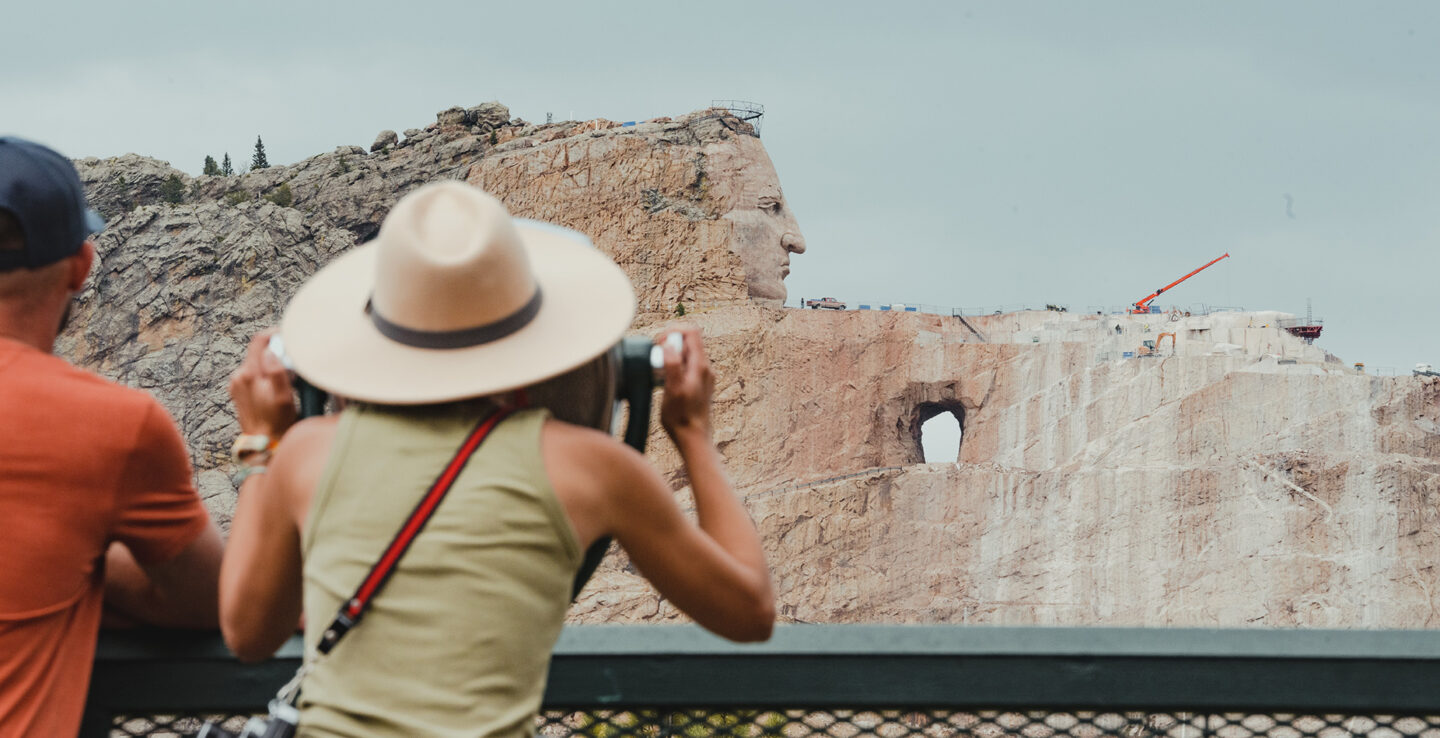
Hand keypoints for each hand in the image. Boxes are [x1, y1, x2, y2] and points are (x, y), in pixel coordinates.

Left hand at [228, 330, 297, 438]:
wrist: (262, 445)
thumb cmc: (276, 424)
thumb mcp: (283, 398)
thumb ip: (276, 371)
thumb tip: (272, 351)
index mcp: (249, 374)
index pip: (259, 340)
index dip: (275, 334)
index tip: (289, 338)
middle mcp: (239, 376)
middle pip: (258, 350)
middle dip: (277, 352)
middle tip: (294, 363)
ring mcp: (237, 384)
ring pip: (257, 362)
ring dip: (272, 364)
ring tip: (288, 378)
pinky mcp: (239, 391)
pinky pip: (253, 374)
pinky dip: (265, 374)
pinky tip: (276, 387)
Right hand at [658, 326, 713, 443]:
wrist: (694, 439)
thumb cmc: (682, 417)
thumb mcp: (673, 389)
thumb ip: (672, 364)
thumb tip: (668, 344)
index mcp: (701, 365)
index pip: (691, 332)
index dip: (673, 331)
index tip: (658, 343)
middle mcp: (705, 368)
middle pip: (688, 341)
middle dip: (669, 344)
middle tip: (655, 359)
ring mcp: (703, 377)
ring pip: (686, 354)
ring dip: (670, 357)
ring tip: (658, 372)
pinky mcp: (698, 385)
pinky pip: (686, 367)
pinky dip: (674, 367)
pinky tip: (664, 382)